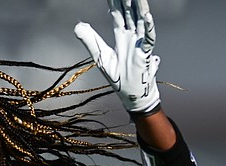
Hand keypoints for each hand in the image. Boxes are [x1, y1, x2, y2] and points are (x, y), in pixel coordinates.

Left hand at [74, 0, 160, 114]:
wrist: (130, 95)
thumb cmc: (118, 77)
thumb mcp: (100, 56)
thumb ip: (90, 40)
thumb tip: (77, 26)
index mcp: (121, 36)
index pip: (118, 14)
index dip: (115, 2)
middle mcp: (131, 37)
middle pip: (130, 13)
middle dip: (128, 0)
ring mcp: (139, 44)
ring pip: (140, 21)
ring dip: (139, 7)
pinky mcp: (144, 54)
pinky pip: (148, 39)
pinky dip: (148, 28)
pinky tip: (147, 17)